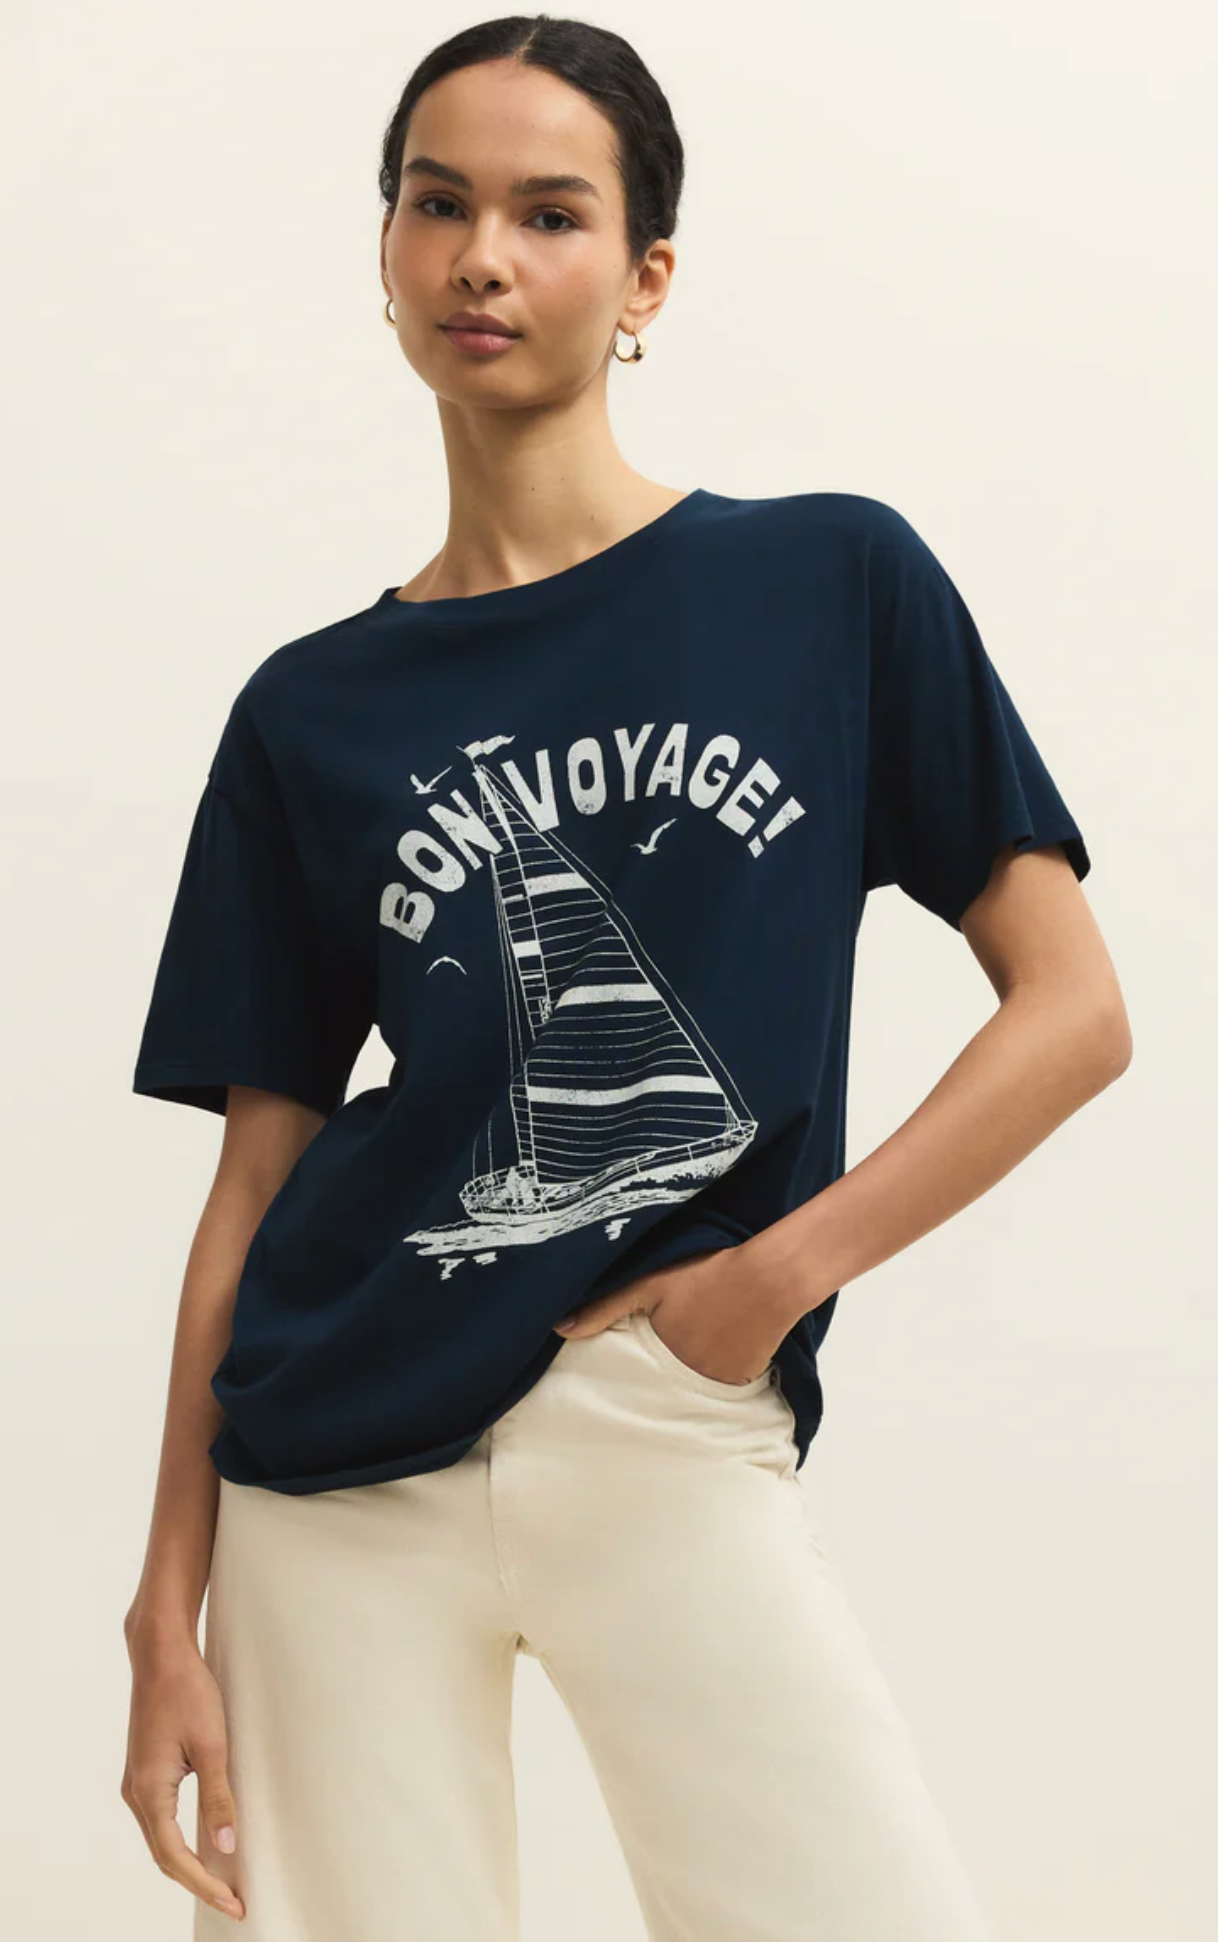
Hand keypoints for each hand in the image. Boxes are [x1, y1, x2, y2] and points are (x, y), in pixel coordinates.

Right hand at [121, 1623, 245, 1921]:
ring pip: (161, 1838)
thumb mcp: (212, 1745)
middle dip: (199, 1881)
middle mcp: (135, 1793)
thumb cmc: (187, 1692)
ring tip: (223, 1880)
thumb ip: (218, 1798)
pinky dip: (181, 1839)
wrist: (161, 1654)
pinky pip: (161, 1819)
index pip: (175, 1857)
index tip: (234, 1901)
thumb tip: (225, 1846)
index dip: (205, 1884)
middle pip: (165, 1855)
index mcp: (149, 1792)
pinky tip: (204, 1843)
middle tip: (234, 1900)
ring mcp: (137, 1782)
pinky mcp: (145, 1771)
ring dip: (190, 1863)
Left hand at [553, 1246, 789, 1384]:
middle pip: (667, 1382)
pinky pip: (724, 1383)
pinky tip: (722, 1346)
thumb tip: (559, 1330)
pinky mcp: (746, 1380)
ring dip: (693, 1370)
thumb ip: (606, 1307)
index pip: (637, 1377)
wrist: (770, 1279)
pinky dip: (720, 1370)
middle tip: (666, 1351)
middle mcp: (688, 1379)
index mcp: (661, 1358)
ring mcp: (719, 1383)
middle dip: (664, 1372)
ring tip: (698, 1344)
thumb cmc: (706, 1275)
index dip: (633, 1369)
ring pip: (696, 1384)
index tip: (630, 1365)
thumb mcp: (650, 1283)